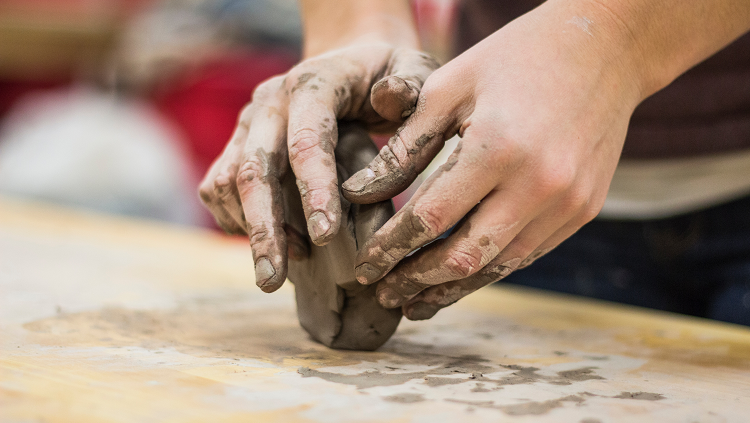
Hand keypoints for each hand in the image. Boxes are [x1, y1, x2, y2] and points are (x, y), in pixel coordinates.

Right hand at [198, 42, 438, 292]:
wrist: (349, 62)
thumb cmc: (388, 73)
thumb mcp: (414, 67)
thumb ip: (410, 84)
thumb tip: (388, 99)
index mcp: (313, 84)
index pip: (307, 140)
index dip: (314, 190)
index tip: (326, 238)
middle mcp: (270, 103)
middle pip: (254, 168)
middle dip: (264, 228)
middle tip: (272, 281)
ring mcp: (248, 124)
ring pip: (227, 182)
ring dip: (250, 229)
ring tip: (281, 270)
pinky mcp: (237, 144)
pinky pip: (219, 187)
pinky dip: (236, 221)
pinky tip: (271, 245)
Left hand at [343, 1, 644, 319]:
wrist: (604, 49)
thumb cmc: (515, 59)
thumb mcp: (449, 88)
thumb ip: (404, 146)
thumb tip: (358, 194)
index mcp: (497, 148)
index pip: (429, 218)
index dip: (390, 248)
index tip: (363, 266)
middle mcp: (539, 185)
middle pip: (463, 256)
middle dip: (416, 281)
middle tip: (384, 294)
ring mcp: (568, 203)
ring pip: (498, 266)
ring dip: (453, 288)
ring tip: (416, 303)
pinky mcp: (584, 210)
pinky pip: (528, 253)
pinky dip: (489, 268)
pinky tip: (461, 275)